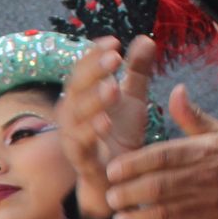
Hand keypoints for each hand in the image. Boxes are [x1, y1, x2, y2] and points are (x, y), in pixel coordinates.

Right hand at [59, 37, 155, 218]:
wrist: (115, 180)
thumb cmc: (119, 137)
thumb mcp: (132, 99)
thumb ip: (137, 71)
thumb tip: (145, 38)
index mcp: (82, 96)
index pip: (83, 70)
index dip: (94, 55)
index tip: (114, 42)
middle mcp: (72, 115)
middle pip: (75, 88)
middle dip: (93, 72)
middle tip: (114, 58)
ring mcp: (73, 138)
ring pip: (75, 117)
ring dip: (93, 101)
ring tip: (112, 87)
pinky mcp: (80, 162)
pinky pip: (81, 147)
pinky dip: (90, 134)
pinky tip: (105, 123)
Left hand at [106, 85, 217, 218]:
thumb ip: (192, 117)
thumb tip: (176, 90)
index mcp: (205, 151)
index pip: (161, 156)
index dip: (131, 165)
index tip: (111, 171)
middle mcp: (206, 178)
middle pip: (157, 188)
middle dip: (127, 195)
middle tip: (111, 198)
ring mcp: (211, 207)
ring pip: (164, 216)